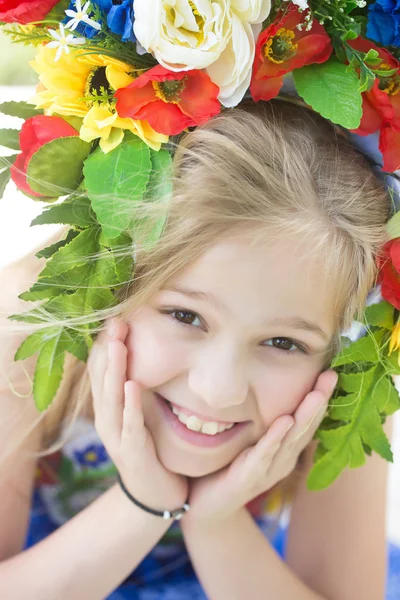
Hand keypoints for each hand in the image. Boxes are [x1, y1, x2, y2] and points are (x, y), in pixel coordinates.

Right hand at [87, 317, 187, 512]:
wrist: (155, 495)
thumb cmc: (150, 448)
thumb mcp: (139, 414)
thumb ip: (138, 388)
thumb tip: (148, 355)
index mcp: (109, 409)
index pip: (101, 371)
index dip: (106, 345)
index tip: (116, 318)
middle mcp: (107, 420)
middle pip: (102, 379)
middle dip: (109, 349)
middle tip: (116, 321)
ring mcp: (117, 437)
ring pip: (111, 398)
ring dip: (115, 370)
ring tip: (119, 344)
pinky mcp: (132, 452)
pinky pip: (130, 425)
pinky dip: (130, 405)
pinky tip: (132, 386)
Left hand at [183, 369, 337, 524]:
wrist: (207, 507)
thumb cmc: (227, 467)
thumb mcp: (249, 440)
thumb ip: (261, 420)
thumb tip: (261, 383)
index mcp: (284, 450)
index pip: (307, 420)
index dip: (320, 397)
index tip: (331, 373)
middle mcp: (282, 460)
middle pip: (305, 427)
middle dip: (319, 401)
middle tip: (331, 377)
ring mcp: (269, 470)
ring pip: (291, 439)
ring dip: (305, 416)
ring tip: (316, 394)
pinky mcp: (250, 477)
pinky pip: (264, 454)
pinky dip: (275, 437)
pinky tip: (285, 420)